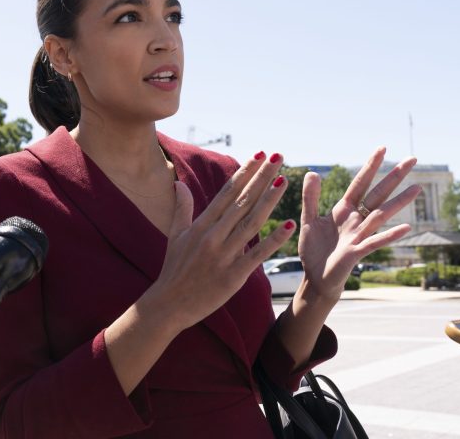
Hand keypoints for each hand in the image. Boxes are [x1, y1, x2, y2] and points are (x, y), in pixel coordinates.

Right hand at [147, 152, 296, 331]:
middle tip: (278, 157)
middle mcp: (213, 236)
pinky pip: (257, 255)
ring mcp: (223, 256)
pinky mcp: (233, 276)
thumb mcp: (175, 235)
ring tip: (284, 181)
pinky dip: (274, 241)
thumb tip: (179, 183)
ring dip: (269, 201)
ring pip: (251, 223)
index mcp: (201, 225)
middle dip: (261, 178)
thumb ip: (182, 208)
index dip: (244, 173)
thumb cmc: (173, 269)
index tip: (259, 155)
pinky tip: (290, 225)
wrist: (169, 304)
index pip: (227, 193)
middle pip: (242, 202)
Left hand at [298, 147, 420, 299]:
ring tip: (418, 188)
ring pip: (381, 215)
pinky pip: (375, 242)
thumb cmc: (314, 250)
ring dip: (399, 202)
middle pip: (377, 194)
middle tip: (413, 158)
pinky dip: (390, 235)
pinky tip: (407, 227)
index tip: (382, 148)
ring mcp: (359, 236)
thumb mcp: (309, 220)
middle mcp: (355, 220)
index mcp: (343, 210)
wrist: (315, 277)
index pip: (360, 184)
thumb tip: (312, 172)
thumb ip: (311, 198)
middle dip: (394, 177)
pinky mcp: (357, 252)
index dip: (370, 167)